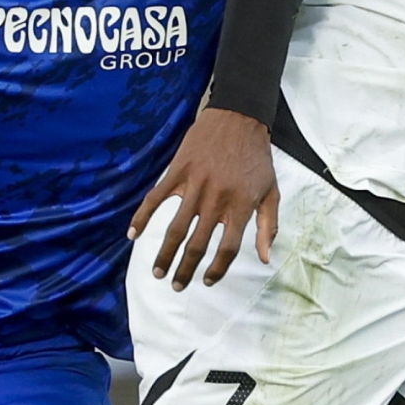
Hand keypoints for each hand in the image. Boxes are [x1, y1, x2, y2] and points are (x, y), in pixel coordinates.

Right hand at [130, 108, 277, 289]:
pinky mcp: (178, 172)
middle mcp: (216, 200)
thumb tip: (266, 258)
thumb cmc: (256, 158)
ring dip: (164, 254)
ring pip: (175, 229)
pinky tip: (133, 234)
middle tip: (177, 285)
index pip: (227, 249)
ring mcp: (195, 186)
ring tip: (157, 272)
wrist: (239, 118)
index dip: (216, 270)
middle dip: (185, 270)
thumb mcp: (271, 191)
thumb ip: (269, 226)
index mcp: (240, 206)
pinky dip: (142, 217)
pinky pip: (156, 199)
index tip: (207, 281)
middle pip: (197, 245)